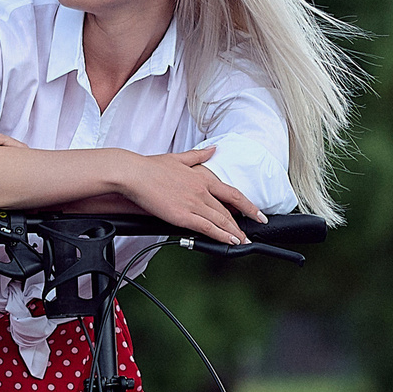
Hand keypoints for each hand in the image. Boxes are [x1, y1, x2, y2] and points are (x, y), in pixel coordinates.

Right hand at [120, 147, 260, 244]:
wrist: (135, 174)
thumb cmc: (151, 167)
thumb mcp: (179, 158)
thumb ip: (198, 156)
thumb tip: (213, 150)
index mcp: (202, 178)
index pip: (232, 193)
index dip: (247, 205)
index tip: (257, 213)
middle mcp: (202, 191)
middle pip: (228, 211)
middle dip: (242, 223)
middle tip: (250, 233)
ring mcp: (193, 204)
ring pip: (221, 221)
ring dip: (234, 233)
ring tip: (242, 241)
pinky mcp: (183, 216)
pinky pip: (207, 228)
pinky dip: (221, 235)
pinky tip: (229, 241)